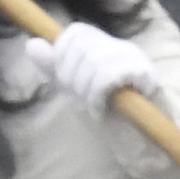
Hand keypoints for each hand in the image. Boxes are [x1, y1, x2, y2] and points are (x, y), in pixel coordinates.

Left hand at [31, 19, 156, 109]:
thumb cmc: (112, 117)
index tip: (65, 83)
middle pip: (83, 46)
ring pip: (94, 61)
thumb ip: (55, 68)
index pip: (78, 32)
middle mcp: (124, 48)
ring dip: (84, 90)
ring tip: (92, 108)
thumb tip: (31, 43)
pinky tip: (100, 110)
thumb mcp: (76, 89)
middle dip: (71, 77)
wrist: (142, 146)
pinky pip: (108, 75)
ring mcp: (138, 61)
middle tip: (80, 101)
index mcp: (108, 46)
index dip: (63, 55)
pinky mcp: (148, 77)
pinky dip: (96, 96)